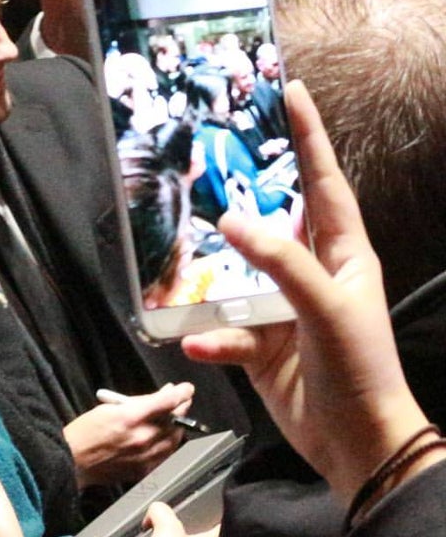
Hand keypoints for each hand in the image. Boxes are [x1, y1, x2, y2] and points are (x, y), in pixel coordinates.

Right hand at [64, 382, 192, 487]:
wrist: (73, 462)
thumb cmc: (85, 432)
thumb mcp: (109, 407)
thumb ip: (137, 403)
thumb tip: (159, 396)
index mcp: (132, 417)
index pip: (168, 402)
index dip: (182, 392)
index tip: (187, 388)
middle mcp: (143, 437)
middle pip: (176, 420)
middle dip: (181, 408)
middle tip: (181, 401)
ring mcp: (146, 457)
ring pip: (175, 439)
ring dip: (176, 427)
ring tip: (172, 419)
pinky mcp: (145, 471)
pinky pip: (166, 455)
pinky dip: (168, 445)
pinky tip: (163, 439)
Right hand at [182, 81, 430, 503]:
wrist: (355, 444)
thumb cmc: (358, 369)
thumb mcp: (326, 308)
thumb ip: (281, 263)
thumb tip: (231, 223)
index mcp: (341, 253)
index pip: (324, 182)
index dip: (309, 137)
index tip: (291, 92)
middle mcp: (308, 272)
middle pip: (268, 220)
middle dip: (238, 197)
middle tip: (205, 163)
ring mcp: (278, 307)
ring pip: (233, 274)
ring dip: (208, 277)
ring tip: (178, 264)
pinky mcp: (255, 342)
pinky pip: (222, 326)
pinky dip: (208, 335)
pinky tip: (195, 342)